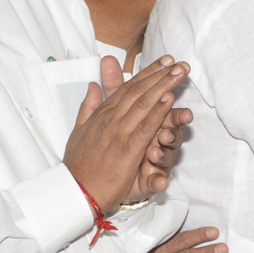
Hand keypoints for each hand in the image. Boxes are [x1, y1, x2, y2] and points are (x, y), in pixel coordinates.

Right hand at [64, 55, 188, 211]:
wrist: (74, 191)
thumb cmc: (78, 165)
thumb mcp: (78, 131)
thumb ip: (88, 107)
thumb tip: (93, 86)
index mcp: (102, 114)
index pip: (127, 87)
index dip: (147, 73)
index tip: (163, 61)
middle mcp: (111, 119)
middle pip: (139, 91)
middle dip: (159, 73)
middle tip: (178, 61)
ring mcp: (119, 134)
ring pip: (144, 104)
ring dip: (163, 85)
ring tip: (179, 72)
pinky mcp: (127, 151)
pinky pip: (145, 127)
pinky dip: (157, 111)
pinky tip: (169, 98)